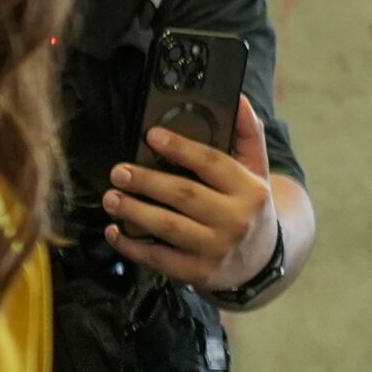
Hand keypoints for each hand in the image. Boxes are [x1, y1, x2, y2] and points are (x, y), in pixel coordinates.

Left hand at [105, 96, 279, 292]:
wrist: (260, 261)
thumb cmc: (249, 208)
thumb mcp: (256, 173)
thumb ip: (248, 136)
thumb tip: (240, 99)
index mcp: (251, 191)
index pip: (212, 164)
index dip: (180, 148)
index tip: (150, 136)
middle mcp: (237, 221)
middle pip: (184, 194)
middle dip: (146, 181)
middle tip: (118, 171)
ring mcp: (217, 249)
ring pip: (168, 226)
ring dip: (133, 211)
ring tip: (111, 198)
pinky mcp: (199, 273)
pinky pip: (159, 258)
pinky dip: (132, 245)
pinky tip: (114, 231)